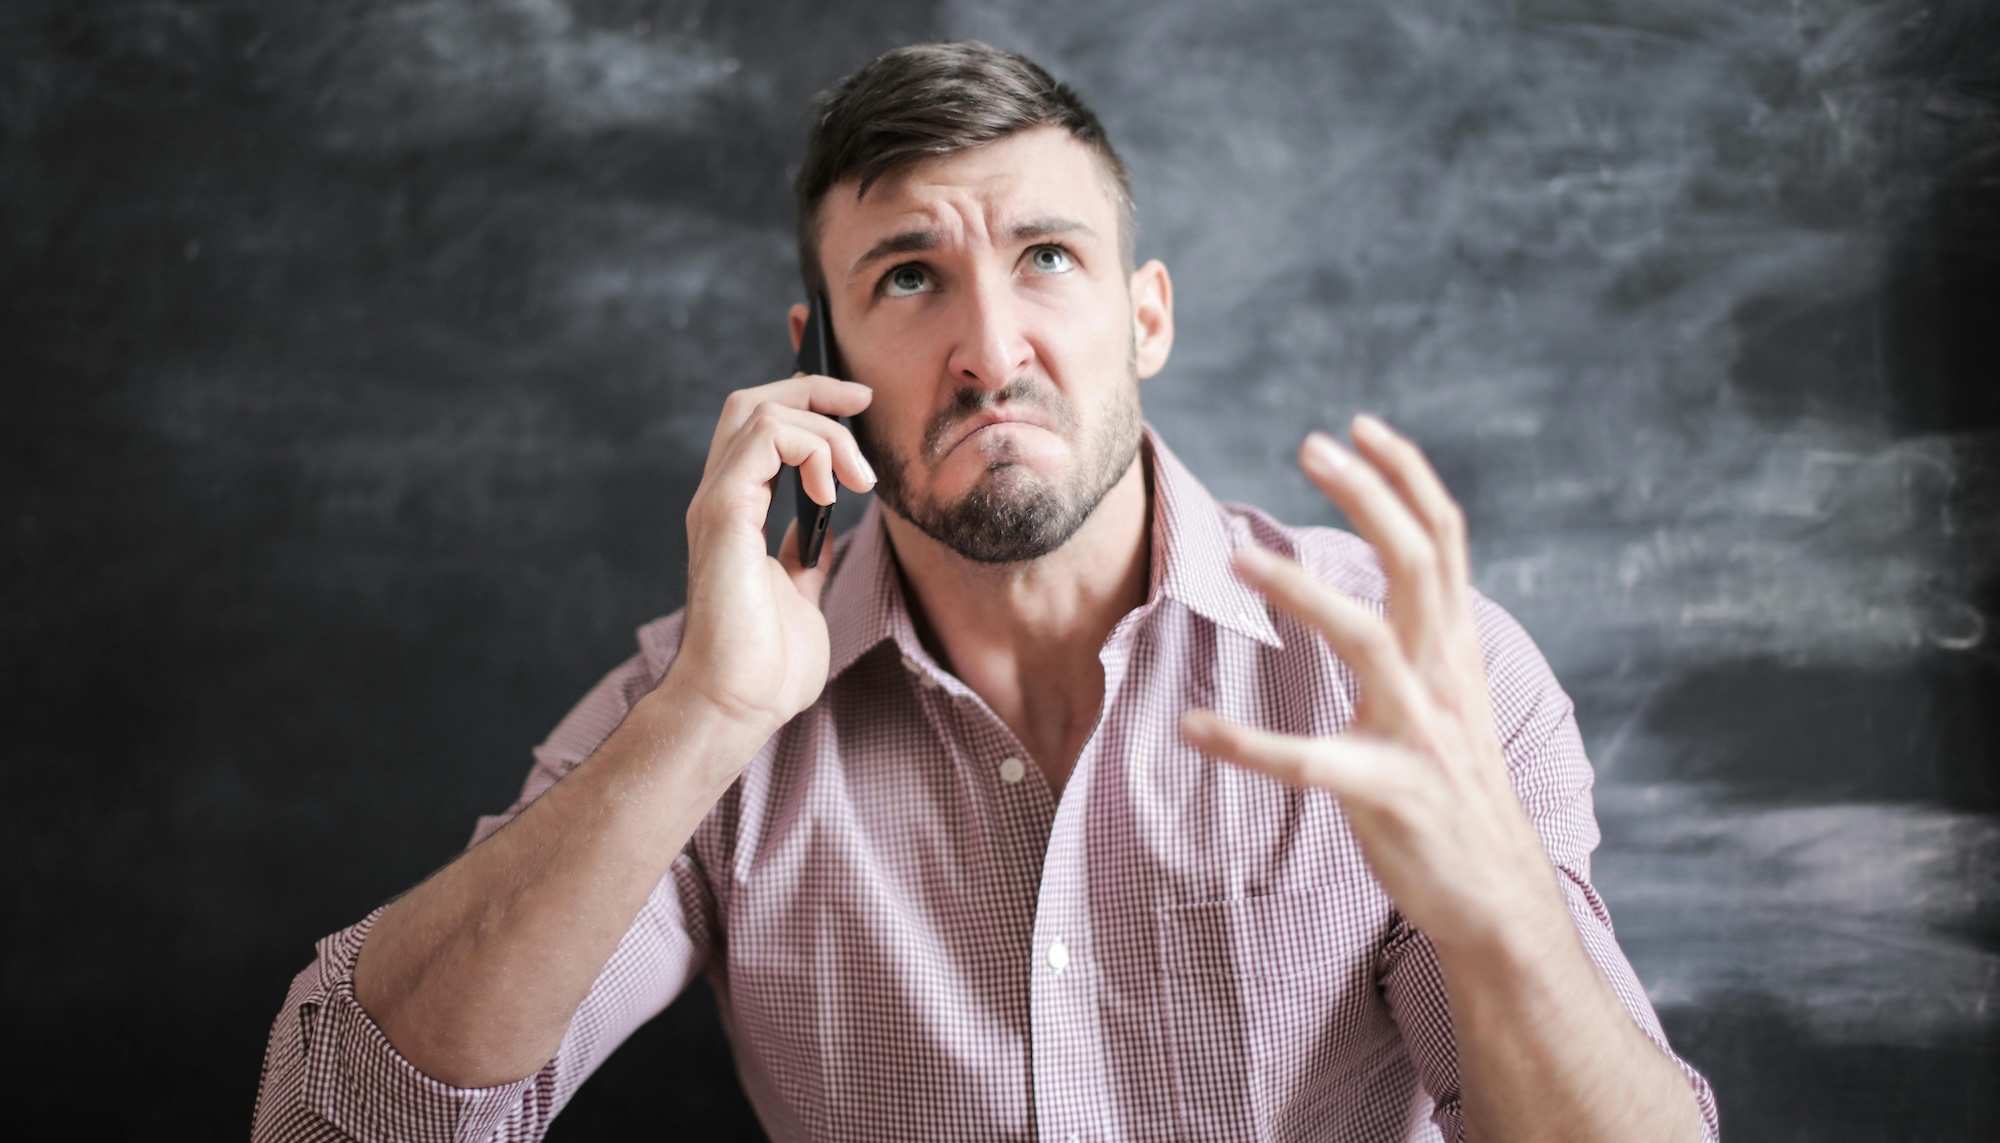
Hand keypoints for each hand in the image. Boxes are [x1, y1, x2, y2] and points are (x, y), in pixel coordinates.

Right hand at [669, 374, 876, 754]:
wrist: (737, 705)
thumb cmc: (764, 667)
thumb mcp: (800, 595)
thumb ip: (805, 557)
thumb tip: (822, 531)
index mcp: (737, 514)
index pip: (761, 429)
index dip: (809, 404)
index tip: (859, 409)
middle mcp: (721, 499)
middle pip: (752, 401)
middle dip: (813, 388)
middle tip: (863, 401)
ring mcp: (718, 503)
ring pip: (760, 410)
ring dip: (824, 430)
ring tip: (859, 479)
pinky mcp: (724, 514)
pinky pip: (766, 439)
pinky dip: (810, 449)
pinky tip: (834, 493)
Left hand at [1178, 414, 1567, 955]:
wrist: (1499, 896)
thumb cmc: (1456, 789)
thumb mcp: (1451, 696)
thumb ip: (1427, 634)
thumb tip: (1396, 570)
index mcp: (1455, 649)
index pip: (1443, 540)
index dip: (1407, 477)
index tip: (1360, 426)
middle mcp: (1444, 677)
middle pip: (1417, 563)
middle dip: (1368, 496)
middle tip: (1310, 445)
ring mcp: (1421, 734)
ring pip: (1369, 642)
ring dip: (1303, 595)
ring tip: (1237, 560)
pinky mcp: (1390, 794)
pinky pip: (1313, 763)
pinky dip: (1250, 745)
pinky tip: (1194, 729)